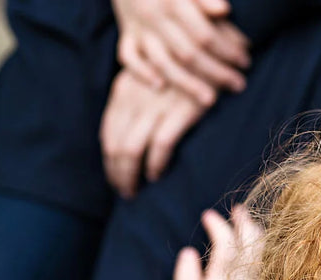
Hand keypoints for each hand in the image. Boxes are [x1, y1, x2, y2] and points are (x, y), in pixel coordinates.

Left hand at [100, 70, 206, 197]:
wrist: (212, 47)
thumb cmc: (183, 67)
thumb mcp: (151, 76)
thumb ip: (136, 101)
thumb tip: (128, 137)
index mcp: (125, 88)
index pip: (108, 133)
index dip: (109, 161)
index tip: (115, 177)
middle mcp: (135, 97)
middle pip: (116, 146)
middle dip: (117, 174)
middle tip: (125, 192)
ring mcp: (157, 104)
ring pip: (131, 150)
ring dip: (130, 176)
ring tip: (135, 191)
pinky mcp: (181, 111)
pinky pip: (160, 145)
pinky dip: (155, 164)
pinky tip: (156, 175)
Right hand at [113, 0, 249, 104]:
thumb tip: (224, 10)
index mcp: (174, 2)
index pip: (204, 35)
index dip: (228, 50)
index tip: (245, 61)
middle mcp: (155, 17)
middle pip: (188, 54)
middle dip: (217, 72)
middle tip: (238, 84)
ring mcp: (140, 28)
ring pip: (163, 63)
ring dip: (188, 84)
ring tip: (210, 100)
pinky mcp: (127, 34)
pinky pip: (128, 57)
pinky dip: (141, 72)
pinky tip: (159, 87)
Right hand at [172, 205, 262, 279]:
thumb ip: (187, 274)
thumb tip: (190, 252)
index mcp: (225, 278)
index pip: (226, 243)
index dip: (218, 226)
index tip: (208, 215)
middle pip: (252, 244)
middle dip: (245, 223)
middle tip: (238, 210)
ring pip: (263, 256)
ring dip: (256, 237)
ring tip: (249, 225)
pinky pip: (266, 268)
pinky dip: (262, 254)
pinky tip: (257, 251)